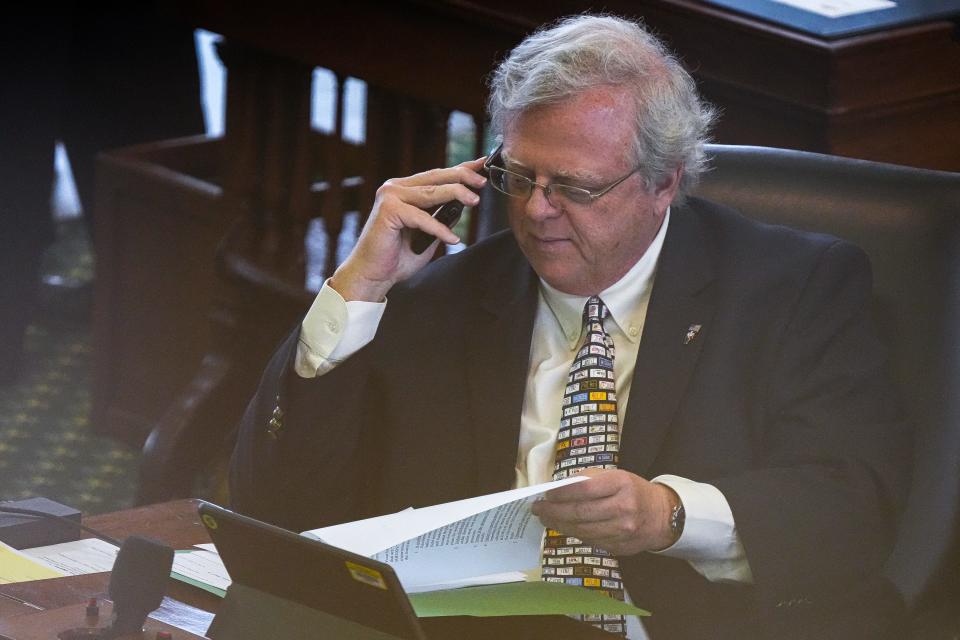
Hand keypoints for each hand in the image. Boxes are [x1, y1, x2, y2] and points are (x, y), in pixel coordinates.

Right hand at [329, 157, 487, 301]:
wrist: (372, 275)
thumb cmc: (397, 258)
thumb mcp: (426, 234)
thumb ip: (440, 218)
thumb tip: (462, 206)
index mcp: (404, 190)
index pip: (437, 175)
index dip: (461, 169)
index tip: (481, 165)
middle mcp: (395, 188)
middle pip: (436, 177)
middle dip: (463, 177)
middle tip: (482, 181)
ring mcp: (390, 197)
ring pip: (431, 192)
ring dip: (456, 194)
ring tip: (474, 201)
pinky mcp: (388, 211)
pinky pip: (422, 217)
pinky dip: (439, 229)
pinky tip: (453, 239)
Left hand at [531, 469, 678, 555]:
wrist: (662, 517)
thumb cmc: (633, 491)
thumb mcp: (616, 476)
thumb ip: (589, 479)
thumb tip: (558, 487)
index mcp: (621, 484)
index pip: (584, 489)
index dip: (561, 493)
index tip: (545, 493)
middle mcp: (624, 509)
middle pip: (580, 512)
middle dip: (554, 511)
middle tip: (538, 509)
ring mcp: (622, 531)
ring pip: (582, 530)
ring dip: (559, 525)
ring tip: (546, 519)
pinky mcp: (619, 548)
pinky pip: (590, 541)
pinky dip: (573, 534)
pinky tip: (564, 527)